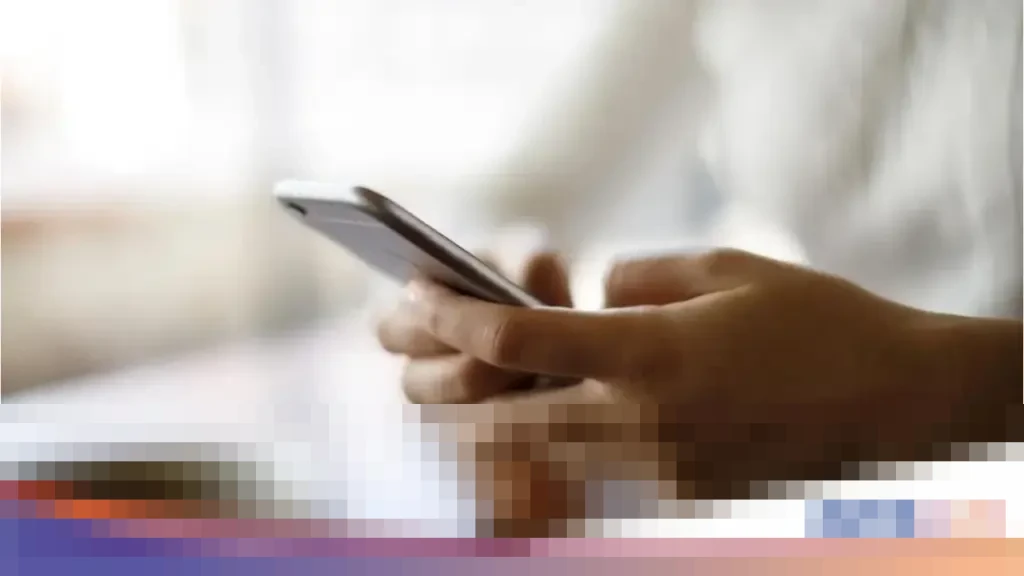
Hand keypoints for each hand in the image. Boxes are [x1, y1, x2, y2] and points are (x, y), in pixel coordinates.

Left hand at [392, 250, 958, 477]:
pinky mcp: (676, 495)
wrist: (898, 404)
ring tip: (468, 385)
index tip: (421, 294)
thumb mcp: (726, 266)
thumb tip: (590, 291)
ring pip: (532, 462)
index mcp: (650, 353)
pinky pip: (590, 473)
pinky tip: (548, 414)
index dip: (455, 316)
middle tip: (420, 355)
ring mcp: (656, 470)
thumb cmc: (818, 320)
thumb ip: (639, 276)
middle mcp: (642, 421)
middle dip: (443, 387)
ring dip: (485, 426)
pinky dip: (552, 446)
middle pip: (498, 421)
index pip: (518, 341)